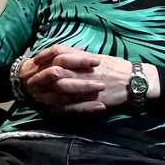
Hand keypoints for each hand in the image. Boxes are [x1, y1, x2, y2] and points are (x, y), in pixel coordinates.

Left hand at [25, 45, 159, 112]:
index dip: (44, 58)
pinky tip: (51, 111)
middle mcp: (85, 71)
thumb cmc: (118, 67)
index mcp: (85, 59)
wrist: (135, 81)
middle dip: (41, 78)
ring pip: (62, 90)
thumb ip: (80, 56)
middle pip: (56, 73)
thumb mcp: (98, 57)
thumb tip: (64, 55)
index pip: (59, 54)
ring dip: (47, 94)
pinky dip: (60, 109)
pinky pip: (73, 106)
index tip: (34, 62)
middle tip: (29, 82)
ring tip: (36, 97)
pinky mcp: (93, 101)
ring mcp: (89, 87)